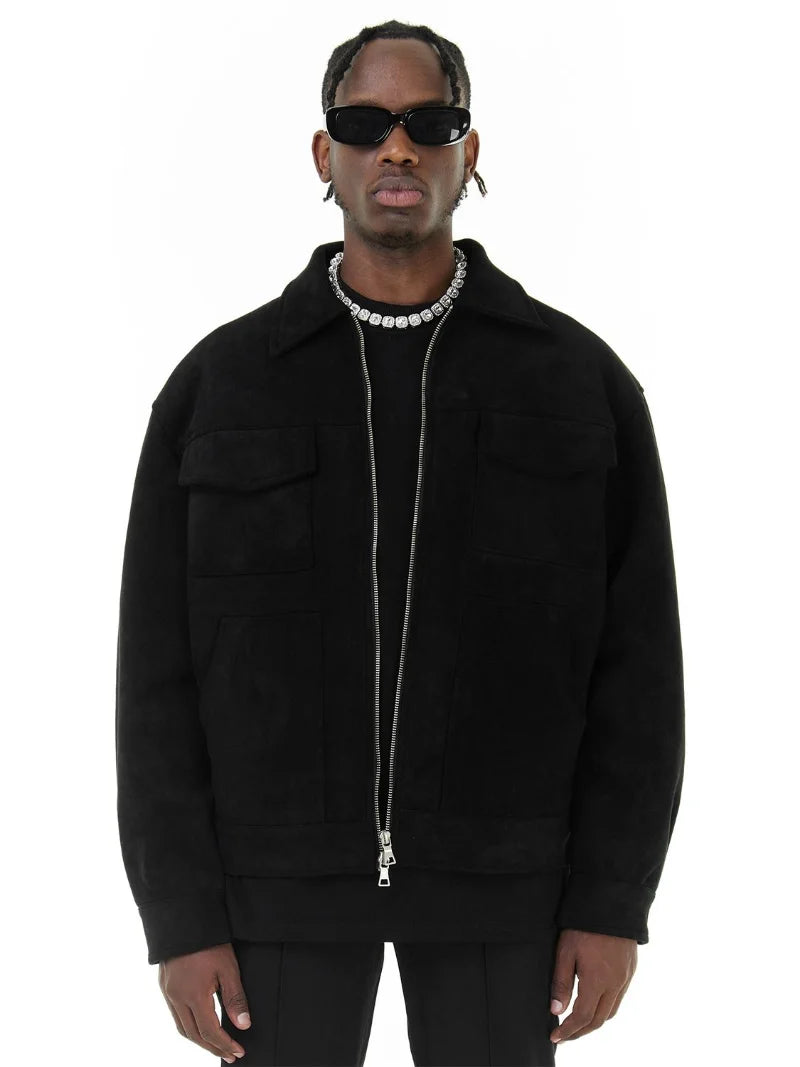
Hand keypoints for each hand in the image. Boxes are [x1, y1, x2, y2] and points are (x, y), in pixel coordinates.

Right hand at [159, 942, 251, 1061]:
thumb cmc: (209, 941)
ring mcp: (168, 992)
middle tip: (229, 1054)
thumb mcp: (228, 968)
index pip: (210, 1031)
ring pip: (181, 1027)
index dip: (225, 1044)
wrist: (185, 918)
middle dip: (212, 1047)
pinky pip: (175, 1015)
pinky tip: (198, 1025)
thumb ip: (236, 998)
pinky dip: (188, 1026)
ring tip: (215, 1045)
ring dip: (199, 1040)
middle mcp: (177, 998)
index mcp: (193, 995)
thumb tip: (243, 1025)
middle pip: (193, 1035)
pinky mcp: (165, 985)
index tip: (238, 1051)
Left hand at [549, 929, 636, 1044]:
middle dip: (581, 1031)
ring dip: (594, 1021)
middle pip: (599, 1020)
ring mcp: (626, 977)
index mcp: (598, 981)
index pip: (583, 1017)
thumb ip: (561, 982)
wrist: (612, 902)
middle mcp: (615, 984)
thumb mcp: (565, 951)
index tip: (556, 1037)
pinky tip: (594, 1002)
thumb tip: (556, 1010)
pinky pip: (619, 997)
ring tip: (577, 1023)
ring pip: (611, 1011)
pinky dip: (605, 1007)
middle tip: (565, 1035)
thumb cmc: (584, 925)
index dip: (569, 1030)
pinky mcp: (630, 970)